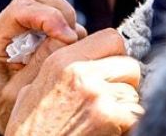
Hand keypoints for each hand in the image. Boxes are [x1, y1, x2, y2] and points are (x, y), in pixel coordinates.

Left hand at [0, 0, 85, 130]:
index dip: (48, 18)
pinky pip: (60, 9)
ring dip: (67, 19)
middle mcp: (6, 23)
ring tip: (68, 47)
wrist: (12, 113)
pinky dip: (70, 24)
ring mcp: (23, 19)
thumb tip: (66, 37)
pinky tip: (68, 46)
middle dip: (60, 14)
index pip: (19, 10)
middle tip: (70, 42)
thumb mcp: (24, 92)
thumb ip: (42, 64)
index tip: (68, 38)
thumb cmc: (15, 107)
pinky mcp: (39, 21)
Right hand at [5, 33, 141, 135]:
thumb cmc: (30, 127)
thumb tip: (85, 57)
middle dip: (125, 81)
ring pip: (134, 93)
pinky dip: (128, 123)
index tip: (110, 68)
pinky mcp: (109, 118)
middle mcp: (82, 73)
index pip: (111, 38)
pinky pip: (135, 115)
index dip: (115, 54)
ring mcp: (98, 96)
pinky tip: (109, 129)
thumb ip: (59, 66)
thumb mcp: (32, 87)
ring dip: (126, 105)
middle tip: (111, 97)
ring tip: (104, 117)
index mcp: (62, 60)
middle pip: (129, 64)